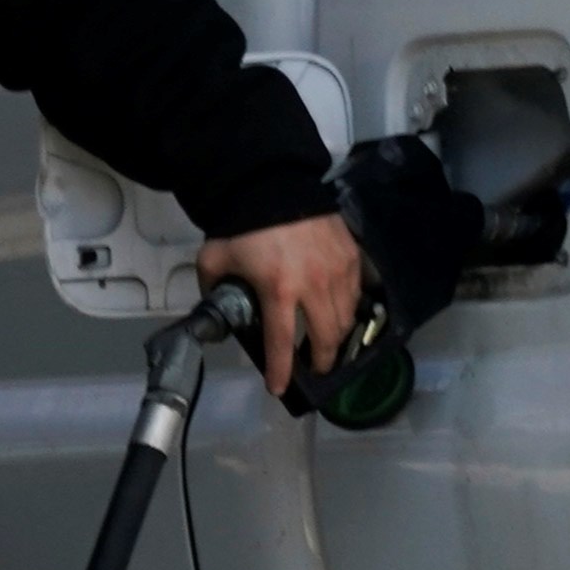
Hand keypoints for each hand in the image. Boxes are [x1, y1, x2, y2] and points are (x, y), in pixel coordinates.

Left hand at [203, 212, 365, 400]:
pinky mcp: (352, 255)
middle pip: (325, 338)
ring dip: (337, 338)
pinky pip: (356, 294)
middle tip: (314, 368)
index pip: (281, 343)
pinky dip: (350, 309)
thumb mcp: (215, 259)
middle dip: (320, 361)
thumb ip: (212, 288)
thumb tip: (215, 308)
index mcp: (278, 290)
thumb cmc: (243, 222)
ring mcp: (338, 270)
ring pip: (345, 319)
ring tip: (328, 344)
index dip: (280, 371)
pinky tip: (341, 312)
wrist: (274, 181)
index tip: (279, 388)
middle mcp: (314, 286)